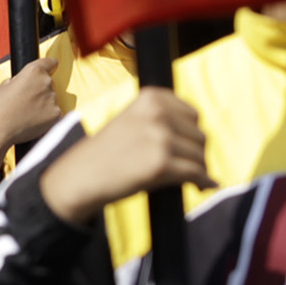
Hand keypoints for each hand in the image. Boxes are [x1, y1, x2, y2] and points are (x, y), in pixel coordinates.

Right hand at [0, 57, 62, 185]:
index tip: (49, 69)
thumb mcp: (3, 86)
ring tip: (28, 113)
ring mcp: (53, 99)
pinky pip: (54, 113)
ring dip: (44, 104)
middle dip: (41, 89)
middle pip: (49, 83)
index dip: (49, 66)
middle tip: (27, 100)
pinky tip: (34, 121)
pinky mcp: (56, 115)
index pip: (50, 62)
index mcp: (33, 71)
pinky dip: (47, 117)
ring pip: (52, 99)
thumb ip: (18, 81)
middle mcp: (46, 82)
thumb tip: (23, 83)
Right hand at [36, 88, 211, 227]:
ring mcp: (160, 137)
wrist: (82, 176)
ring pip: (200, 155)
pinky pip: (196, 172)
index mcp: (150, 98)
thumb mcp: (132, 121)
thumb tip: (203, 139)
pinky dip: (202, 181)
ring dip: (199, 168)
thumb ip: (163, 119)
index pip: (192, 114)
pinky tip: (202, 186)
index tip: (186, 145)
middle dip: (196, 152)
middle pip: (199, 134)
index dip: (192, 133)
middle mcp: (157, 113)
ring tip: (190, 178)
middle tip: (187, 166)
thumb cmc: (108, 152)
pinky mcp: (162, 163)